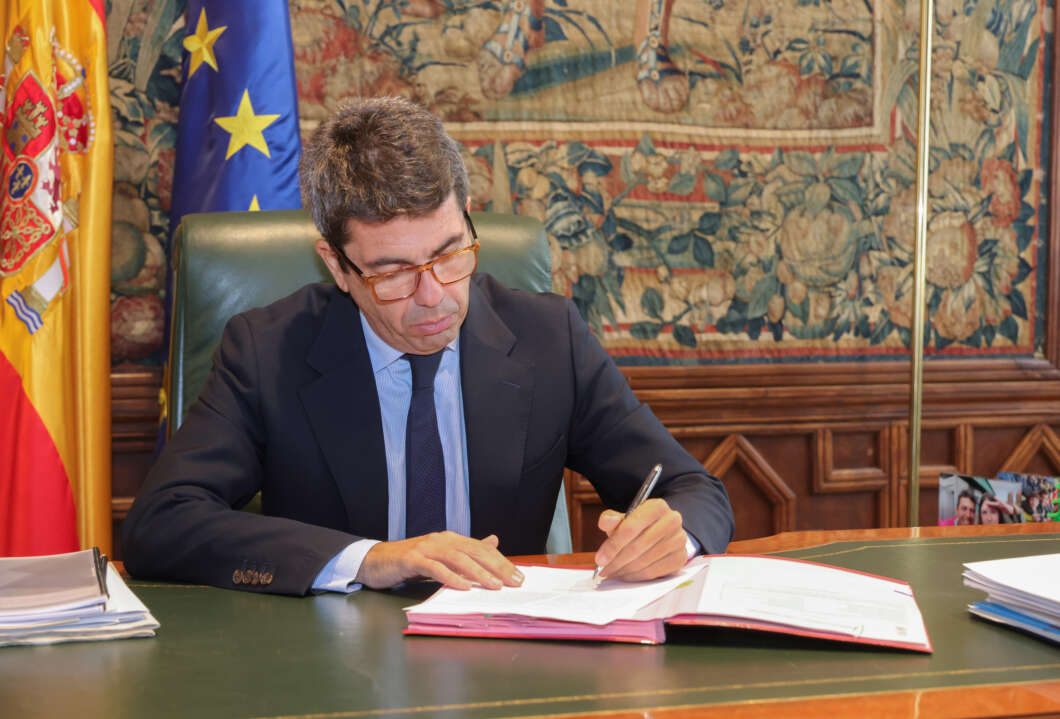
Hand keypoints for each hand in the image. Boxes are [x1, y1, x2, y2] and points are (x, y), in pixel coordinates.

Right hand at [356, 532, 524, 589]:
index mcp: (450, 539)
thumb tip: (493, 542)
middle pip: (474, 552)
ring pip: (457, 558)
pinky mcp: (411, 558)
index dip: (501, 562)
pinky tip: (463, 586)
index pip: (481, 549)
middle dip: (496, 567)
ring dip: (478, 572)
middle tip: (514, 581)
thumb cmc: (410, 561)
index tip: (518, 576)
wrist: (376, 561)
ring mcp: (425, 547)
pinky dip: (450, 576)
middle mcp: (440, 539)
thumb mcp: (441, 555)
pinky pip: (434, 567)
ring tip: (494, 585)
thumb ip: (466, 551)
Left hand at [594, 498, 686, 581]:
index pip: (631, 528)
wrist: (662, 531)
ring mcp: (678, 541)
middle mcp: (672, 521)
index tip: (599, 559)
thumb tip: (605, 522)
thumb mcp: (625, 518)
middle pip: (638, 547)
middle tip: (604, 570)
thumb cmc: (640, 525)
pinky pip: (654, 572)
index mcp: (657, 507)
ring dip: (624, 571)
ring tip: (612, 573)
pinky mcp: (680, 558)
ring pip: (645, 561)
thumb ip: (612, 519)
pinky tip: (625, 576)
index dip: (613, 545)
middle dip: (617, 561)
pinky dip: (636, 577)